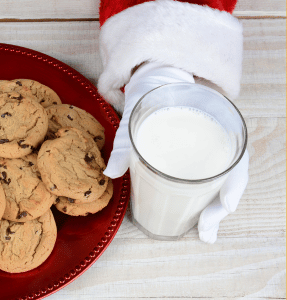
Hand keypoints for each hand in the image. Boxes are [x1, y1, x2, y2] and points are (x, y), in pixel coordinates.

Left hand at [102, 62, 247, 242]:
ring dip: (215, 208)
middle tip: (205, 232)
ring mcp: (209, 146)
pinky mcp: (198, 154)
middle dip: (221, 207)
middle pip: (230, 175)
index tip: (225, 205)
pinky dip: (206, 199)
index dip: (235, 182)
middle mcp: (217, 136)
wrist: (154, 78)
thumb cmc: (150, 94)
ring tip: (204, 233)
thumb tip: (109, 174)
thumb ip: (124, 142)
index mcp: (212, 120)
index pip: (235, 154)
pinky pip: (209, 178)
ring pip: (222, 180)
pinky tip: (198, 217)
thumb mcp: (136, 113)